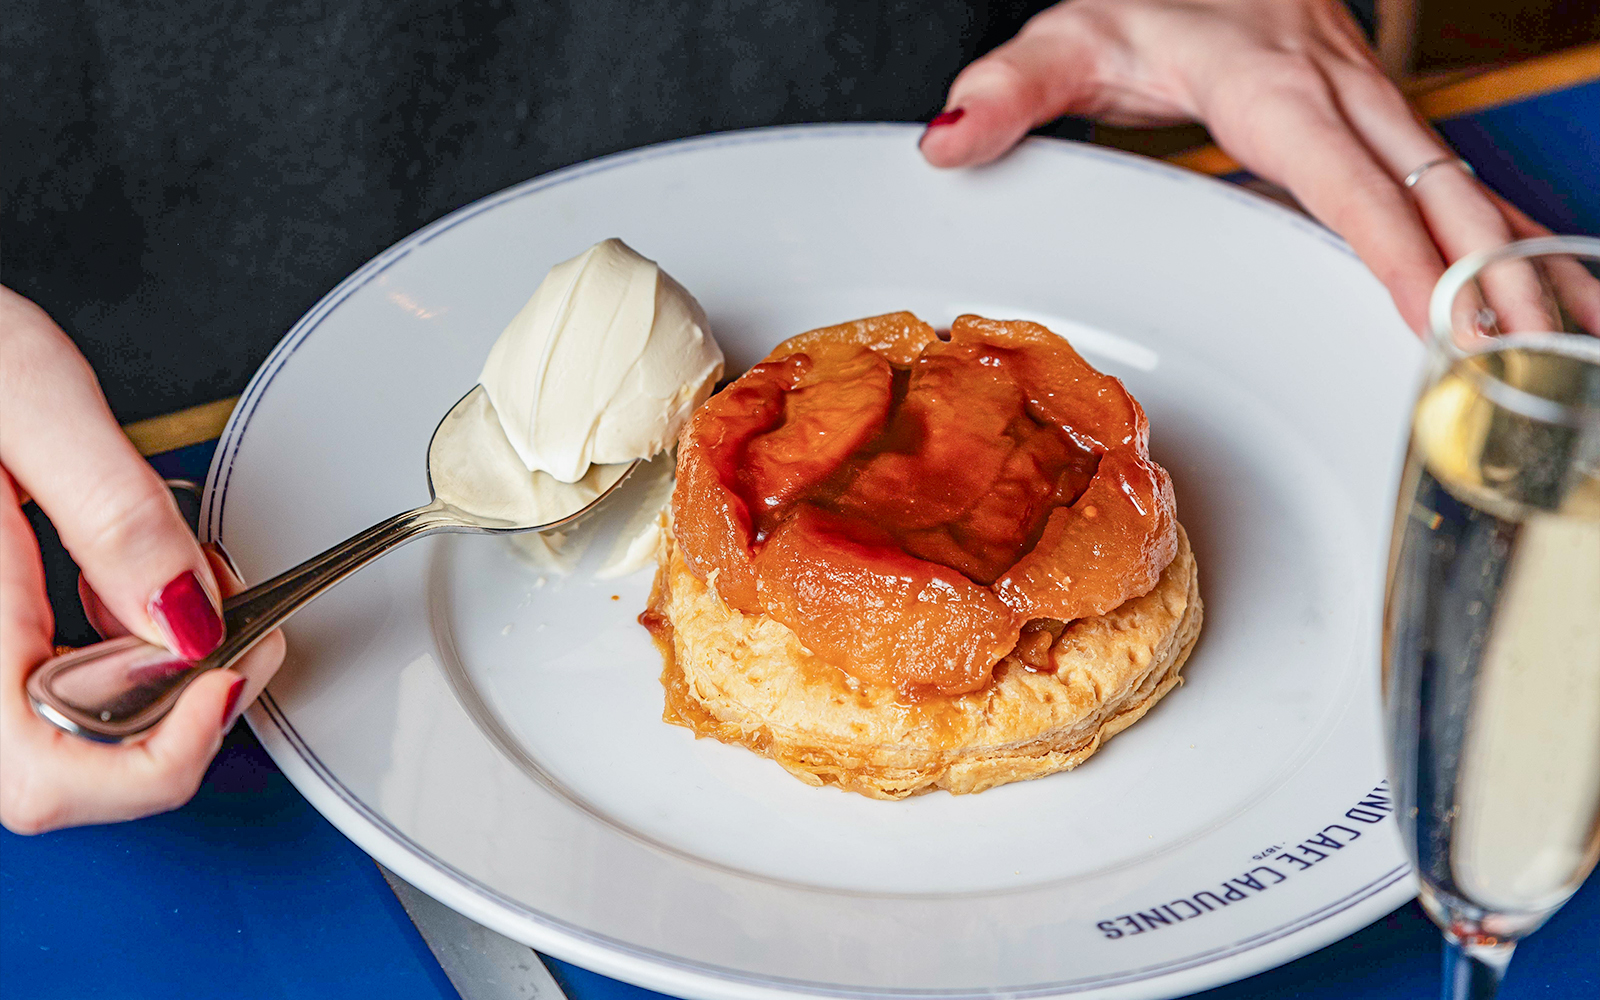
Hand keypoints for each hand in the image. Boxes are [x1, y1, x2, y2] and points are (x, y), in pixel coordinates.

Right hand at [1, 287, 284, 833]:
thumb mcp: (27, 393)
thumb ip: (112, 514)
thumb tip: (191, 620)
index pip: (43, 776)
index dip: (157, 759)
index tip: (230, 678)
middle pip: (56, 774)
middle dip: (170, 715)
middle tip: (237, 634)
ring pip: (50, 735)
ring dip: (144, 684)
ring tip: (180, 592)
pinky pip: (37, 687)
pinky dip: (105, 655)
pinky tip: (124, 591)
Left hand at [919, 0, 1551, 332]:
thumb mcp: (1068, 37)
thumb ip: (1010, 91)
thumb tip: (951, 140)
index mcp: (1272, 88)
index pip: (1347, 184)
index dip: (1397, 254)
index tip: (1439, 319)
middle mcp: (1340, 95)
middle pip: (1433, 193)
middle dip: (1488, 278)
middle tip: (1530, 362)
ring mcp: (1371, 104)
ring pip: (1465, 187)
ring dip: (1520, 263)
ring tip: (1572, 340)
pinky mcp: (1379, 119)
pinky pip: (1456, 184)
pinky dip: (1503, 238)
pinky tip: (1539, 287)